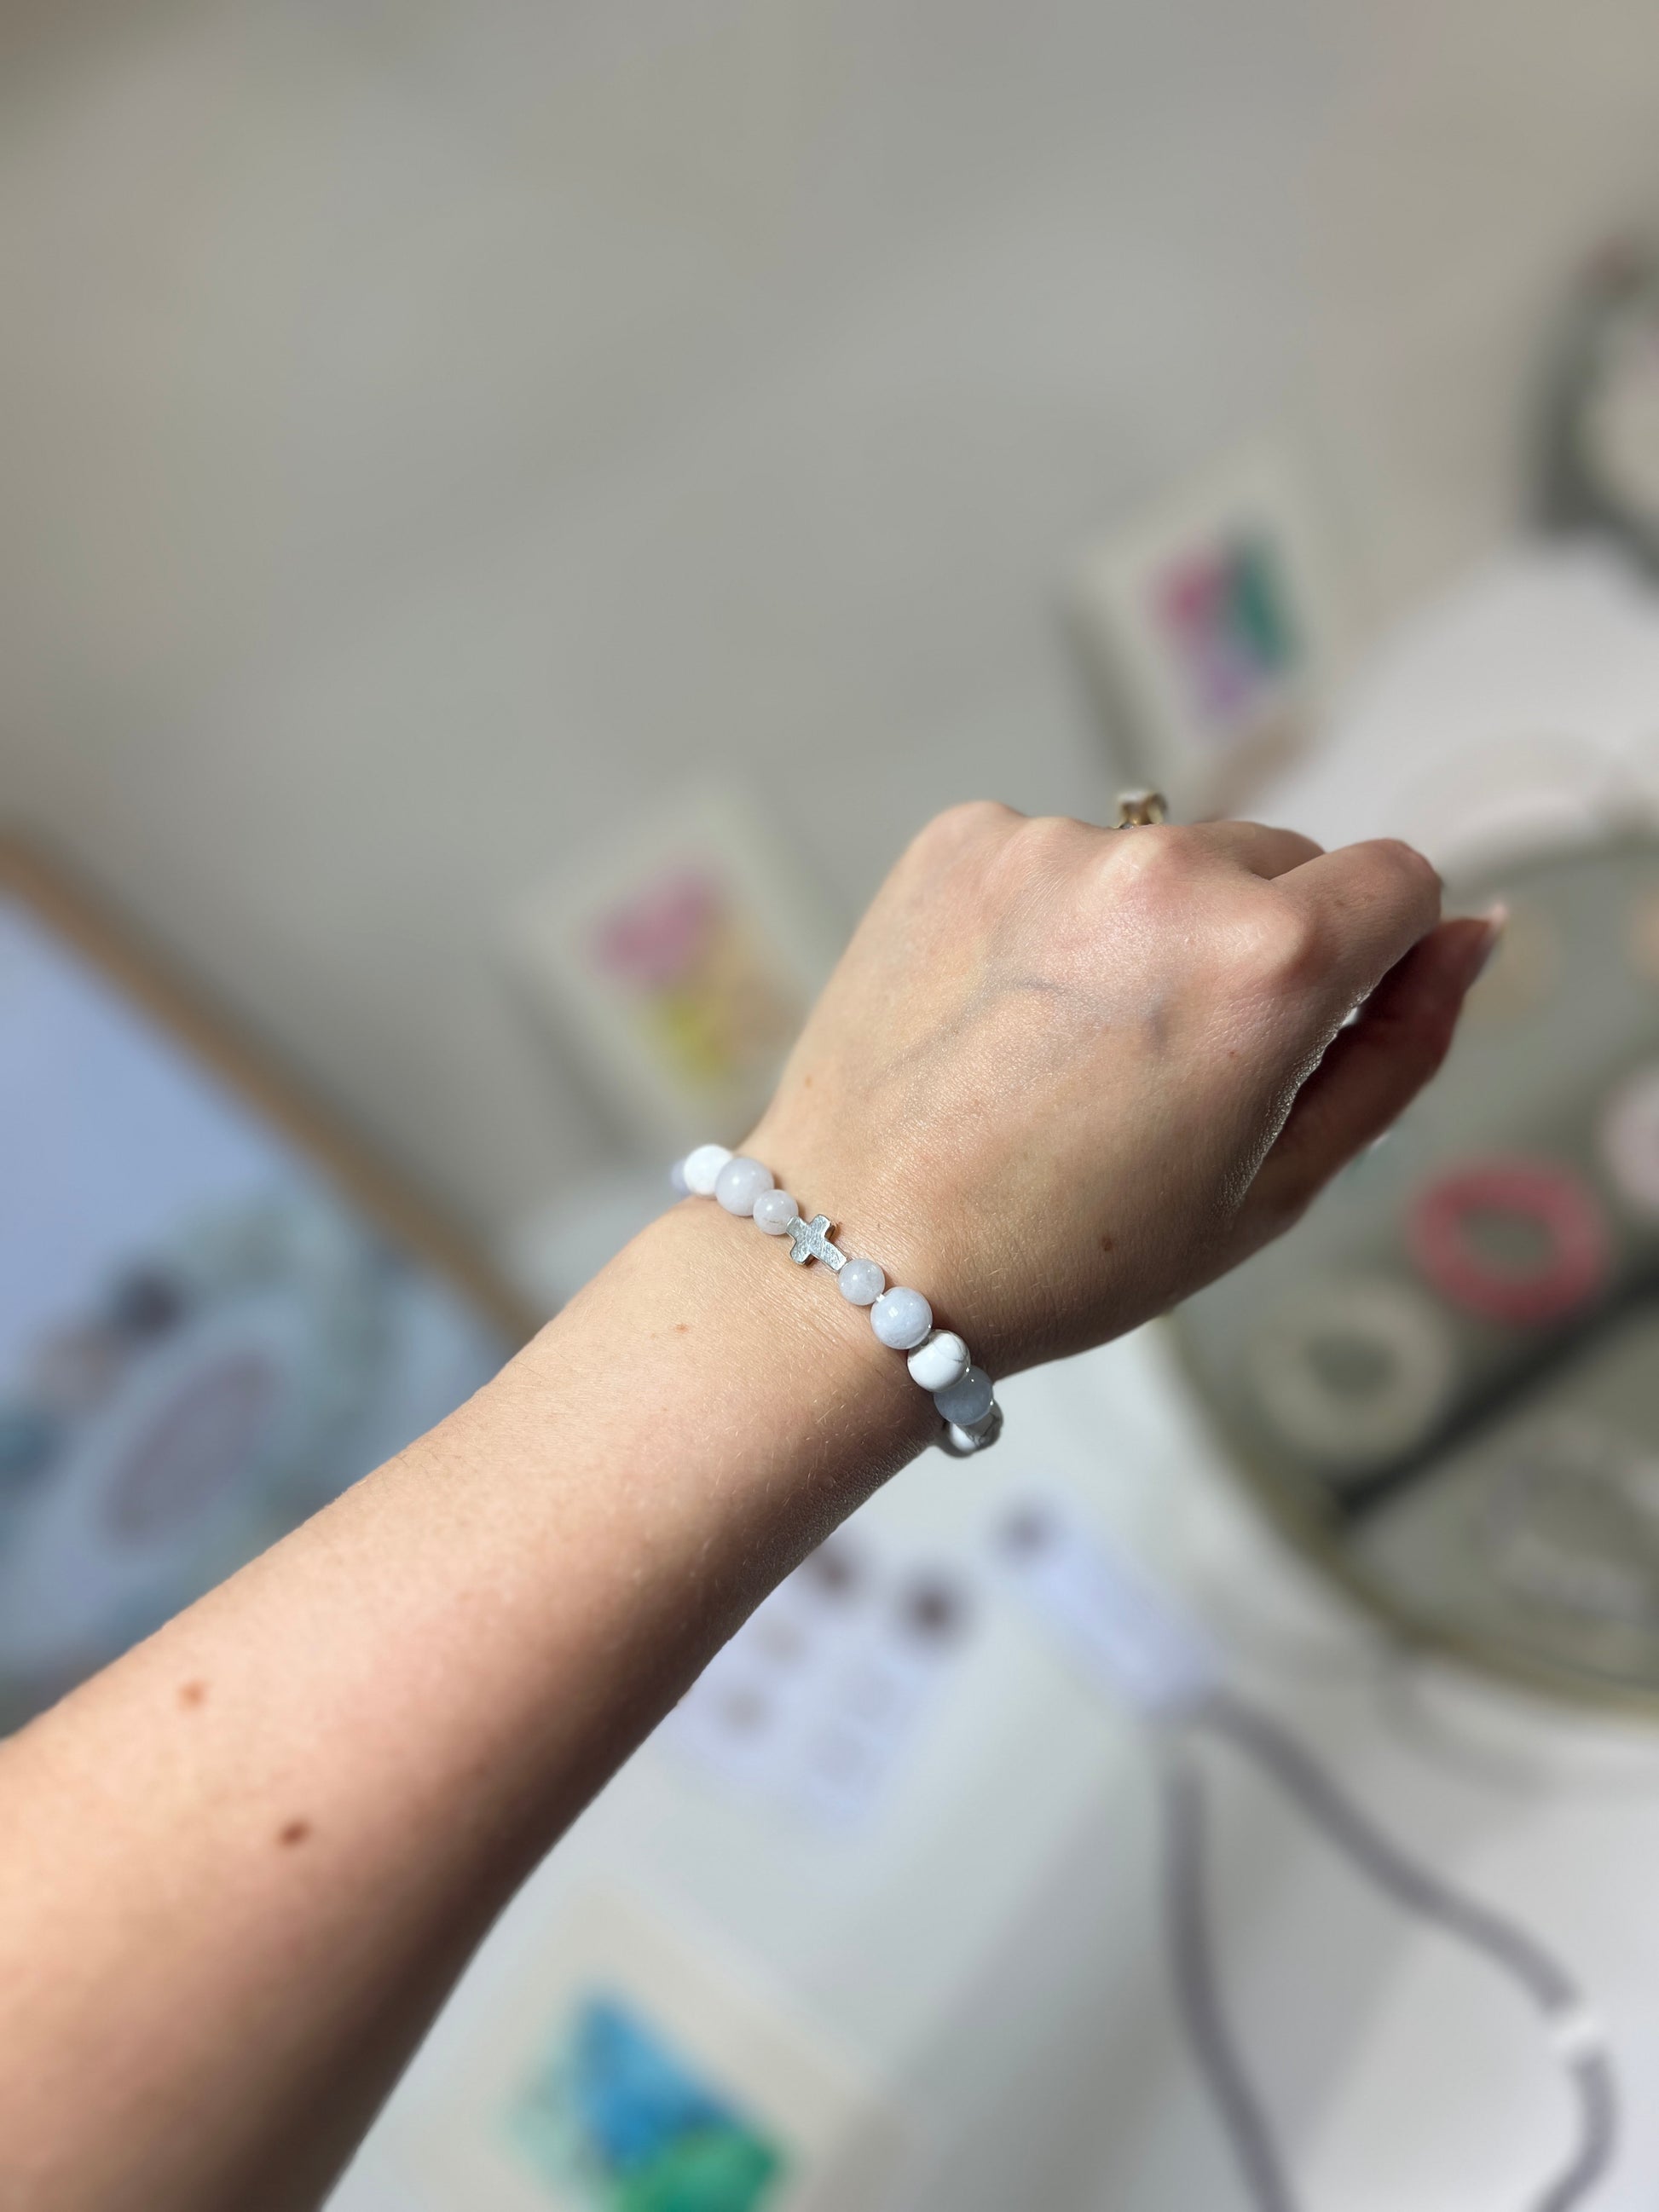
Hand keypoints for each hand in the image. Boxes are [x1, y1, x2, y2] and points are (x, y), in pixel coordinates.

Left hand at [748, 804, 1497, 1374]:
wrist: (859, 1258)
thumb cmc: (1068, 1255)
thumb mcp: (1276, 1186)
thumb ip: (1398, 1051)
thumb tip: (1469, 939)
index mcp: (1269, 959)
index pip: (1401, 881)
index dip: (1377, 959)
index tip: (1314, 1026)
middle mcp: (1165, 869)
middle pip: (1281, 863)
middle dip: (1258, 947)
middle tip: (1169, 1069)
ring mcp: (1050, 844)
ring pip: (1163, 859)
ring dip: (1148, 929)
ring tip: (1068, 1052)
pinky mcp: (960, 840)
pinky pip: (1057, 854)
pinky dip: (1051, 916)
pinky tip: (1002, 1015)